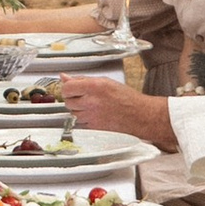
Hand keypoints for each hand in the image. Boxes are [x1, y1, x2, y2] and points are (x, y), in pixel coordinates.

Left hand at [48, 75, 175, 149]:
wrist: (139, 116)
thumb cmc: (126, 98)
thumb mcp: (105, 82)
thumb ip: (83, 79)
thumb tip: (65, 77)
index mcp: (94, 87)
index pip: (67, 87)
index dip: (67, 88)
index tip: (71, 88)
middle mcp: (91, 102)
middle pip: (68, 101)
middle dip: (73, 99)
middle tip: (83, 97)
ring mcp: (91, 116)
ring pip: (73, 113)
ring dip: (78, 109)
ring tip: (92, 106)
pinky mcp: (93, 128)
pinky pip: (81, 123)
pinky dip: (84, 119)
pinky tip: (95, 115)